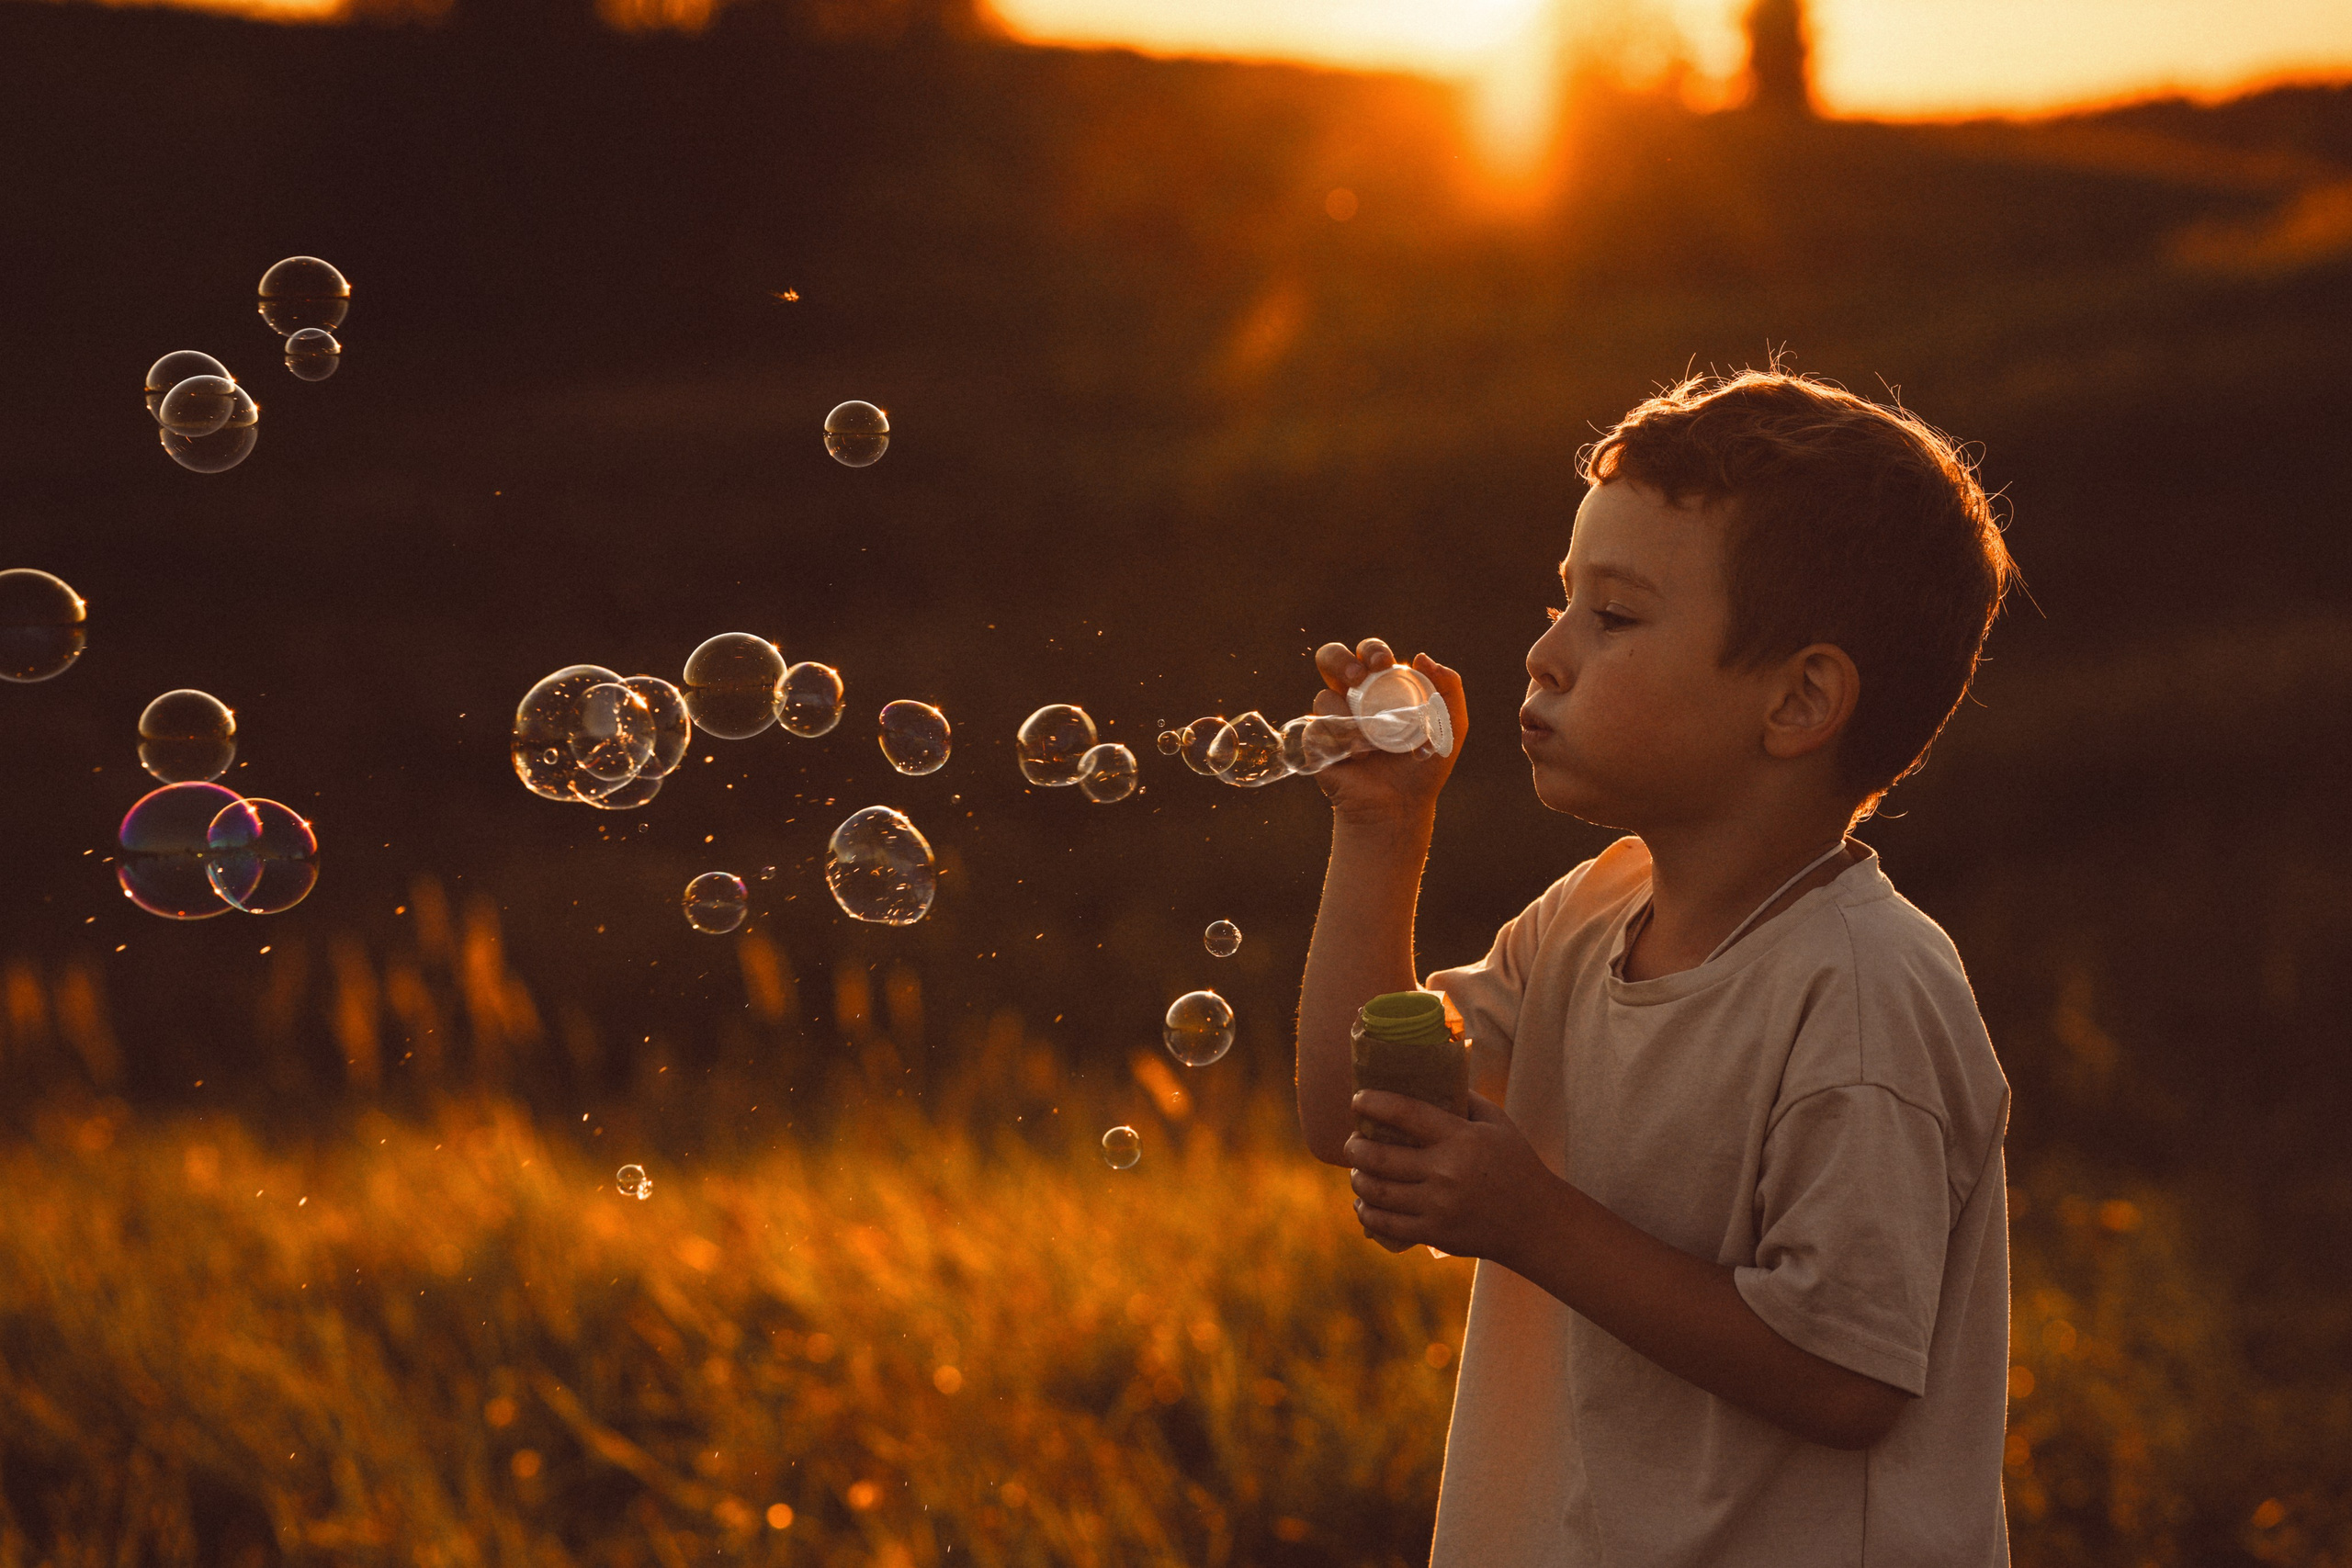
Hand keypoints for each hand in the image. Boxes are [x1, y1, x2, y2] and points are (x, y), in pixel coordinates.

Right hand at [1309, 639, 1466, 825]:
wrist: (1400, 806)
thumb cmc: (1424, 768)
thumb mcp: (1450, 728)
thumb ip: (1450, 690)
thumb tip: (1421, 657)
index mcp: (1380, 688)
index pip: (1368, 654)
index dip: (1371, 650)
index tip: (1384, 664)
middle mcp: (1351, 699)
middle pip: (1330, 658)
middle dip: (1340, 660)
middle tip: (1357, 677)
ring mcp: (1331, 721)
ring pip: (1323, 697)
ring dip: (1345, 714)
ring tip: (1368, 739)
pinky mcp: (1316, 745)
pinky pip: (1314, 729)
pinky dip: (1337, 740)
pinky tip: (1356, 758)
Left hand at [1345, 1090, 1555, 1265]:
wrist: (1536, 1222)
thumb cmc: (1516, 1165)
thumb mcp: (1498, 1123)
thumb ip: (1465, 1100)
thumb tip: (1431, 1079)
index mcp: (1461, 1138)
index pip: (1405, 1113)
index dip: (1373, 1103)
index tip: (1357, 1100)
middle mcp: (1446, 1172)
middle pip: (1380, 1158)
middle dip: (1355, 1148)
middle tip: (1352, 1143)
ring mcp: (1438, 1206)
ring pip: (1377, 1192)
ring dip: (1358, 1179)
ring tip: (1357, 1171)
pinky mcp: (1434, 1234)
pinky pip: (1386, 1224)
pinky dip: (1366, 1213)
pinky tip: (1363, 1204)